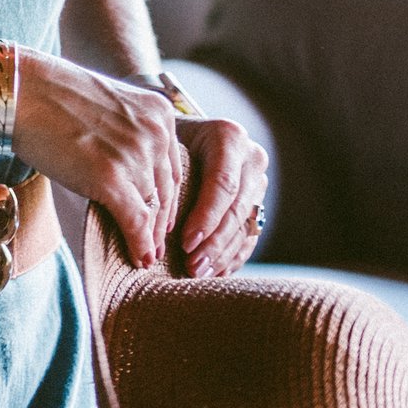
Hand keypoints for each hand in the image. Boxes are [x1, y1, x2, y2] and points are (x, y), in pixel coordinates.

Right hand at [7, 55, 188, 272]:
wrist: (22, 92)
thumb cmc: (51, 96)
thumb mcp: (108, 107)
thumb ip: (127, 133)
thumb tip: (123, 167)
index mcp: (160, 113)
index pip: (172, 165)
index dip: (168, 196)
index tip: (161, 215)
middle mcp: (157, 134)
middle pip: (167, 190)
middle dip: (162, 220)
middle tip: (157, 243)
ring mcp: (136, 157)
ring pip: (153, 208)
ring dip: (150, 237)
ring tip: (147, 255)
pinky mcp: (112, 181)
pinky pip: (135, 222)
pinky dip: (139, 245)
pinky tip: (139, 259)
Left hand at [168, 114, 269, 279]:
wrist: (189, 133)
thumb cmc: (168, 139)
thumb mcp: (165, 143)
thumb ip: (164, 169)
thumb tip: (148, 213)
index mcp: (229, 137)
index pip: (222, 184)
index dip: (206, 217)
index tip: (185, 242)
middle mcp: (251, 158)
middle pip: (236, 208)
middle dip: (214, 242)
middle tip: (192, 266)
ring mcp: (259, 182)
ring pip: (245, 225)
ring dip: (223, 254)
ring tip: (200, 273)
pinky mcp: (259, 202)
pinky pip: (250, 234)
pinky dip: (233, 256)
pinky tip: (216, 272)